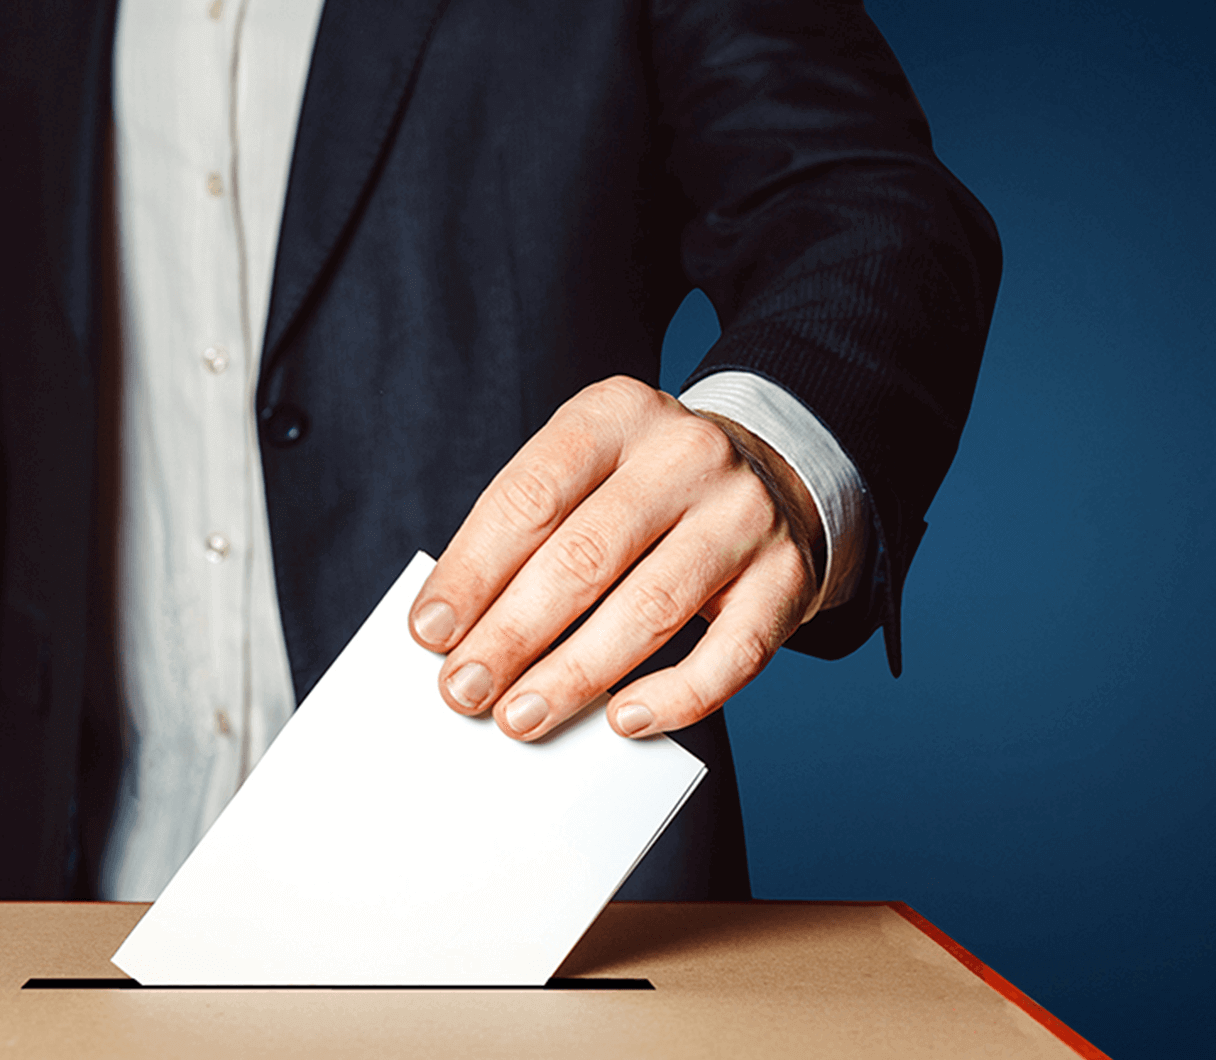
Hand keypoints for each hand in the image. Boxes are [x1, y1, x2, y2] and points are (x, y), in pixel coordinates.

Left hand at [407, 375, 822, 740]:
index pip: (530, 496)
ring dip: (575, 674)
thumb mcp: (586, 472)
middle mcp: (686, 455)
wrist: (773, 475)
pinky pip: (731, 654)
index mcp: (616, 414)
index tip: (430, 632)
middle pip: (584, 555)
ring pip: (650, 608)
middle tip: (464, 690)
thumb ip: (529, 534)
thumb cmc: (644, 490)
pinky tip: (624, 720)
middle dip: (512, 634)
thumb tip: (458, 630)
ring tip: (520, 715)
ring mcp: (744, 515)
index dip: (473, 570)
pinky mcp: (786, 578)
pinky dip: (675, 698)